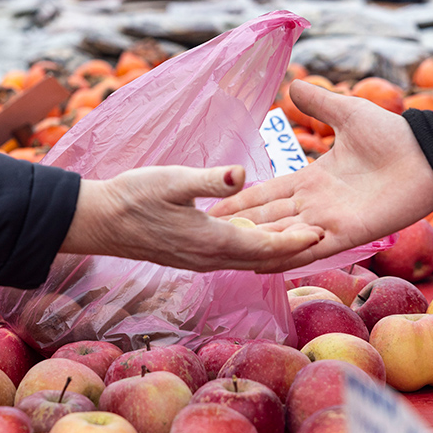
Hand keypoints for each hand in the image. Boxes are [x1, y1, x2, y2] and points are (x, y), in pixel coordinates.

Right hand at [59, 165, 325, 272]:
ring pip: (251, 256)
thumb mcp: (172, 180)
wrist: (100, 221)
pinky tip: (266, 235)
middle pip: (265, 256)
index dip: (296, 240)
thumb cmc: (133, 197)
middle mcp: (212, 256)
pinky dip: (257, 246)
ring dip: (278, 248)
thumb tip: (240, 174)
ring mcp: (202, 258)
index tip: (324, 232)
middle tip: (331, 234)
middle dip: (296, 246)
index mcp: (213, 241)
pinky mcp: (193, 254)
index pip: (266, 246)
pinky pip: (235, 253)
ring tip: (307, 236)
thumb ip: (208, 179)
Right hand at [209, 81, 432, 264]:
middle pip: (267, 218)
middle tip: (200, 236)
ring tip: (221, 252)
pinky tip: (259, 259)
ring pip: (282, 235)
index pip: (267, 193)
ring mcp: (330, 221)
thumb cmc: (395, 136)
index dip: (239, 200)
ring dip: (255, 243)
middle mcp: (316, 204)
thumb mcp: (348, 113)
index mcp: (313, 180)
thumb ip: (320, 104)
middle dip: (237, 227)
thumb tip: (294, 85)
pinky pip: (312, 247)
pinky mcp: (348, 233)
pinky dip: (286, 253)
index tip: (209, 206)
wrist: (430, 156)